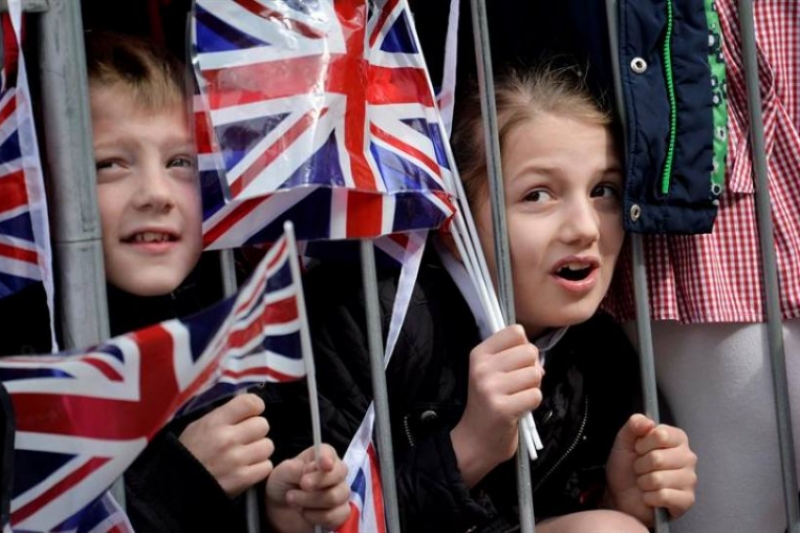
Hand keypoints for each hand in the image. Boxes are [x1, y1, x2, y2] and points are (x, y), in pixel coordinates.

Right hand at [179, 393, 273, 497]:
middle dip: (256, 431)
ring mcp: (236, 460)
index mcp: (215, 422)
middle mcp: (227, 439)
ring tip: (244, 455)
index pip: (250, 403)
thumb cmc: (188, 454)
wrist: (176, 489)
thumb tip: (248, 406)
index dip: (255, 407)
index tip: (252, 413)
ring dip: (259, 450)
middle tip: (245, 438)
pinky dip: (259, 468)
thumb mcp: (198, 426)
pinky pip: (266, 466)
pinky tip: (245, 468)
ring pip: (268, 446)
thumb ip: (223, 415)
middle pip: (263, 425)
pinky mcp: (242, 479)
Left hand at [265, 444, 350, 532]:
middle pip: (339, 474)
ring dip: (311, 501)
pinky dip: (317, 516)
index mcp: (320, 456)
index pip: (330, 453)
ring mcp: (339, 492)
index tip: (324, 465)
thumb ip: (297, 469)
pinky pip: (337, 515)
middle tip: (302, 485)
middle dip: (318, 482)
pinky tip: (306, 513)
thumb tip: (313, 469)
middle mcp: (334, 472)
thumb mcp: (283, 473)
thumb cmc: (283, 484)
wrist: (278, 509)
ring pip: (335, 496)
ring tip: (294, 500)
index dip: (328, 458)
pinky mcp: (339, 512)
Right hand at [450, 325, 542, 486]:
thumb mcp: (490, 371)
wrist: (475, 440)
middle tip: (518, 384)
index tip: (515, 364)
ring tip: (518, 396)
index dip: (523, 347)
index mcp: (479, 354)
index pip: (515, 331)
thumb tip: (535, 352)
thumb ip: (510, 354)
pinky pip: (536, 395)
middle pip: (530, 351)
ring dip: (533, 387)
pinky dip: (532, 403)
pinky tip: (518, 409)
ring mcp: (491, 388)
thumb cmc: (488, 402)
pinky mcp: (503, 408)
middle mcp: (482, 368)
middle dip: (531, 368)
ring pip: (535, 373)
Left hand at [605, 414, 696, 525]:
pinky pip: (663, 496)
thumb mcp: (624, 440)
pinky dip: (649, 497)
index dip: (642, 443)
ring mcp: (690, 479)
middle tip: (640, 468)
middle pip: (658, 458)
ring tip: (645, 481)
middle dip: (641, 465)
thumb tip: (647, 422)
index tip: (638, 449)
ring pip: (658, 479)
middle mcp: (688, 457)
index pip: (660, 434)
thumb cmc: (627, 466)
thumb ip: (634, 424)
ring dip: (644, 482)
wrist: (621, 493)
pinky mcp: (687, 500)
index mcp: (677, 438)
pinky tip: (651, 496)